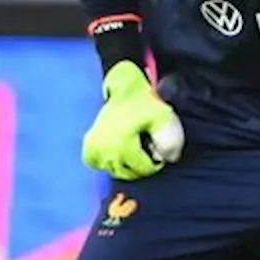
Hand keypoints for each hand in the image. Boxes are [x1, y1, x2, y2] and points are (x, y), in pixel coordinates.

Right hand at [82, 61, 184, 180]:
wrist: (125, 86)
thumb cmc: (144, 102)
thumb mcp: (163, 117)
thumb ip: (170, 140)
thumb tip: (169, 159)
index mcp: (122, 143)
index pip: (142, 169)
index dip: (155, 164)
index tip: (158, 153)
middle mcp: (105, 147)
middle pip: (126, 173)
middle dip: (139, 167)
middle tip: (147, 153)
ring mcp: (94, 145)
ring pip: (111, 170)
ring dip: (124, 167)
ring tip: (134, 151)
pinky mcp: (88, 142)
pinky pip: (95, 163)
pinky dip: (104, 162)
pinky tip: (115, 153)